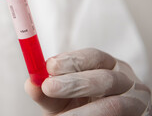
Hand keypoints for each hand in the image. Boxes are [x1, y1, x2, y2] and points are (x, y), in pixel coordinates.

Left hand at [25, 48, 150, 115]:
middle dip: (74, 83)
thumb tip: (30, 84)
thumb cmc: (78, 106)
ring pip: (114, 105)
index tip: (49, 66)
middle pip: (105, 77)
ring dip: (85, 112)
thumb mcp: (59, 98)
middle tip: (49, 87)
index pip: (93, 56)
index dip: (71, 60)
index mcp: (105, 66)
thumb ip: (46, 91)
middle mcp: (124, 80)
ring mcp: (136, 102)